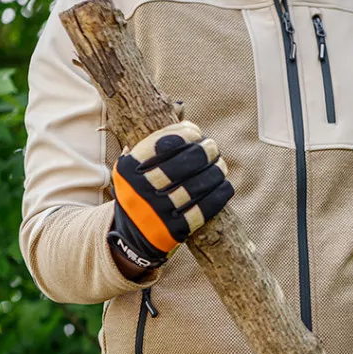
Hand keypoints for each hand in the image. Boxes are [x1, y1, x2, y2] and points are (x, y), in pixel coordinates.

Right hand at [107, 121, 233, 269]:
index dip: (183, 135)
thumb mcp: (133, 169)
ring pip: (195, 187)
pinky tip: (225, 185)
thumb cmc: (140, 192)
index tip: (196, 132)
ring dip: (214, 172)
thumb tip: (186, 116)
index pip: (160, 145)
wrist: (131, 238)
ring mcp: (156, 213)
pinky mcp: (173, 232)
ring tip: (221, 165)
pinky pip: (202, 210)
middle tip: (212, 146)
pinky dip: (218, 195)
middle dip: (202, 152)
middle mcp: (139, 192)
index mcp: (127, 171)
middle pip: (181, 165)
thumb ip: (153, 145)